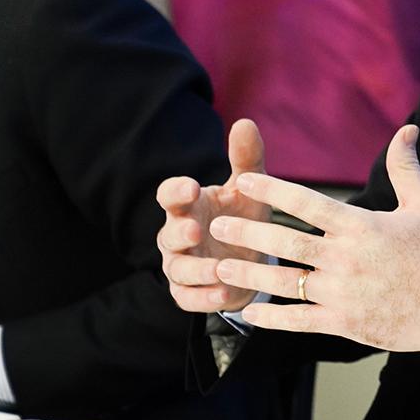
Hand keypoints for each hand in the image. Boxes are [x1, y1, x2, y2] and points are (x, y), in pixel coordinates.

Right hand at [157, 117, 269, 312]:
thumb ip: (246, 159)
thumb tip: (245, 121)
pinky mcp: (190, 292)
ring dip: (195, 269)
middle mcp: (179, 235)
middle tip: (195, 229)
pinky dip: (204, 297)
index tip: (191, 186)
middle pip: (168, 234)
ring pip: (178, 268)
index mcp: (189, 206)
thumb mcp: (249, 188)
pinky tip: (223, 293)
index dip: (176, 191)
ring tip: (216, 268)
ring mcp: (181, 265)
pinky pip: (189, 297)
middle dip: (180, 232)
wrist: (251, 259)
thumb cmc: (243, 217)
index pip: (170, 195)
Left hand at [207, 124, 419, 351]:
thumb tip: (407, 130)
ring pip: (285, 282)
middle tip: (218, 225)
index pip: (308, 204)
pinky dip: (271, 317)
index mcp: (363, 226)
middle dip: (248, 232)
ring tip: (219, 266)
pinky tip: (249, 310)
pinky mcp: (344, 322)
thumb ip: (406, 168)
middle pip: (287, 243)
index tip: (244, 181)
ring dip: (249, 273)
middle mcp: (347, 259)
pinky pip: (298, 320)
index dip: (274, 191)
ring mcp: (343, 293)